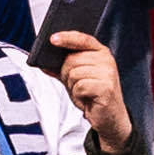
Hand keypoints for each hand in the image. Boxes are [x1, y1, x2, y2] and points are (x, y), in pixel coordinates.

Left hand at [44, 25, 134, 146]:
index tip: (52, 39)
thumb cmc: (93, 95)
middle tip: (75, 84)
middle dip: (66, 74)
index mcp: (101, 52)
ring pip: (74, 73)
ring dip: (72, 86)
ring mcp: (108, 73)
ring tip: (83, 92)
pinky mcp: (106, 87)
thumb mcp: (76, 78)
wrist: (109, 117)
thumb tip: (44, 63)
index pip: (82, 39)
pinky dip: (78, 95)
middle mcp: (106, 60)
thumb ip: (62, 69)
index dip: (67, 38)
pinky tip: (86, 98)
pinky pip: (79, 86)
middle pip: (72, 59)